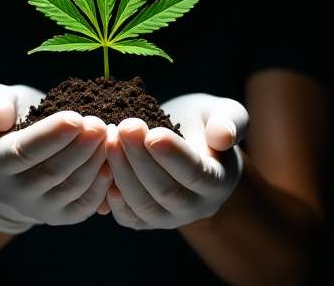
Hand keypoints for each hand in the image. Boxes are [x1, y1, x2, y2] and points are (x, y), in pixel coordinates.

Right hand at [0, 83, 112, 232]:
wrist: (16, 160)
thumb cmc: (9, 123)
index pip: (23, 152)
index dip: (51, 136)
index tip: (76, 118)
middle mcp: (15, 192)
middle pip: (51, 172)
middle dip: (80, 148)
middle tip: (100, 125)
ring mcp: (40, 208)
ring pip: (72, 189)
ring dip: (95, 162)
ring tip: (109, 136)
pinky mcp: (62, 216)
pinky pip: (85, 204)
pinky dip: (103, 184)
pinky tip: (113, 161)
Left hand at [105, 93, 247, 229]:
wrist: (186, 142)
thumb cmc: (204, 124)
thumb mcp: (222, 112)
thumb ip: (230, 121)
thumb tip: (224, 136)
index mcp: (219, 181)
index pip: (196, 174)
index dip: (174, 156)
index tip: (153, 134)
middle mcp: (196, 207)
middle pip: (166, 191)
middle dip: (140, 160)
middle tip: (123, 128)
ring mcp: (170, 218)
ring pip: (144, 206)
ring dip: (123, 172)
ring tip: (110, 139)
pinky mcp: (146, 221)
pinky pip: (129, 218)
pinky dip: (113, 200)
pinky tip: (103, 171)